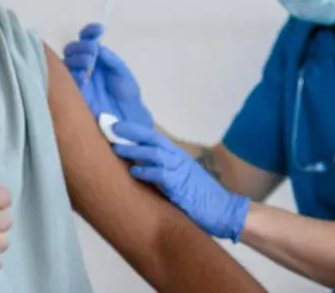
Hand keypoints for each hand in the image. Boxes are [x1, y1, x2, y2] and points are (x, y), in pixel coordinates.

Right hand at [62, 23, 152, 127]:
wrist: (128, 122)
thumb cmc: (127, 98)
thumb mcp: (123, 76)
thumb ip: (112, 62)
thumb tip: (98, 48)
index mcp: (97, 60)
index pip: (88, 41)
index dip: (89, 33)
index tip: (98, 30)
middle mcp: (84, 68)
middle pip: (73, 50)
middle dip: (81, 46)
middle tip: (92, 51)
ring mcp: (77, 81)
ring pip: (67, 62)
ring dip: (76, 57)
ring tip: (89, 61)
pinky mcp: (72, 94)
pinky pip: (65, 80)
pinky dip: (72, 73)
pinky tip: (83, 74)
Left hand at [111, 121, 249, 241]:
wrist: (223, 211)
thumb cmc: (199, 197)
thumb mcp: (179, 178)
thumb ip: (162, 169)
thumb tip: (137, 165)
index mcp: (176, 155)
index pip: (153, 136)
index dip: (134, 129)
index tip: (116, 124)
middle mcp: (177, 158)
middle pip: (152, 138)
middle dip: (131, 132)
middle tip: (112, 128)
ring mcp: (180, 170)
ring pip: (154, 153)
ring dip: (134, 150)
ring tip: (116, 148)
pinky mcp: (181, 186)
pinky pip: (161, 175)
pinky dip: (146, 172)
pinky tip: (134, 172)